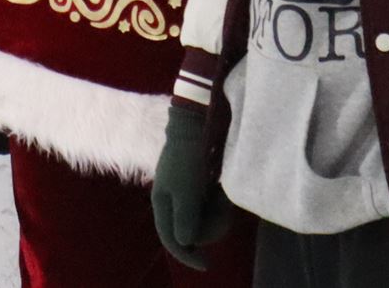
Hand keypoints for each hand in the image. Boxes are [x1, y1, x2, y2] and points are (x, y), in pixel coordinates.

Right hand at [149, 104, 229, 269]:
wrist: (200, 122)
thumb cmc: (188, 157)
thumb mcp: (185, 190)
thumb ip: (185, 219)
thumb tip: (186, 243)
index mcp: (163, 203)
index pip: (172, 239)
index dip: (187, 256)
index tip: (207, 265)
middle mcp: (175, 200)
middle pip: (192, 231)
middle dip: (210, 228)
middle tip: (223, 213)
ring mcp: (190, 192)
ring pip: (205, 219)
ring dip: (218, 214)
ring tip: (225, 197)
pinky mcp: (204, 183)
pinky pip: (213, 205)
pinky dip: (221, 202)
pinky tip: (224, 190)